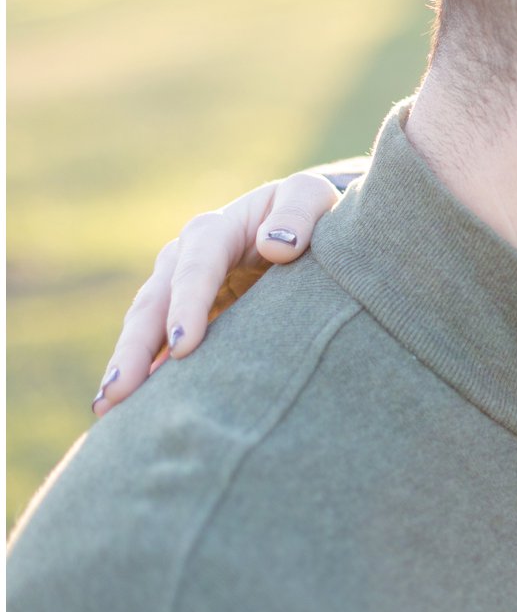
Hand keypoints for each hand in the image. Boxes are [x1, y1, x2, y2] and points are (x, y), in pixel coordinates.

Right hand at [93, 171, 342, 416]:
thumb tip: (277, 245)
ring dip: (128, 366)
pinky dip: (143, 375)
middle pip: (154, 302)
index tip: (185, 346)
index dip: (189, 303)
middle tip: (122, 390)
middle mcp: (184, 259)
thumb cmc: (309, 213)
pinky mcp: (185, 318)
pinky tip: (126, 412)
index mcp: (216, 230)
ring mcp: (178, 291)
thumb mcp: (311, 199)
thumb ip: (299, 213)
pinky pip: (156, 347)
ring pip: (145, 328)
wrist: (301, 227)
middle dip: (137, 347)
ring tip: (110, 408)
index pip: (197, 265)